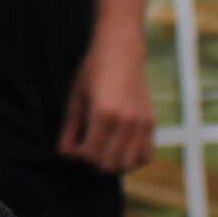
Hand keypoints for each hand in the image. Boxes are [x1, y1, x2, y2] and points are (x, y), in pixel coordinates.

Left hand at [59, 30, 157, 172]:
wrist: (121, 52)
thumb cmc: (93, 73)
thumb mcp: (75, 99)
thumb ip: (69, 130)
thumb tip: (65, 155)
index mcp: (104, 114)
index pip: (90, 154)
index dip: (78, 156)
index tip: (73, 147)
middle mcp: (127, 122)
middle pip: (109, 164)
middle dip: (94, 162)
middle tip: (87, 149)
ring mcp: (142, 124)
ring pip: (128, 164)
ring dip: (113, 164)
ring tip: (103, 151)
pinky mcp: (151, 123)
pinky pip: (146, 156)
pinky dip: (133, 160)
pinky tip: (121, 151)